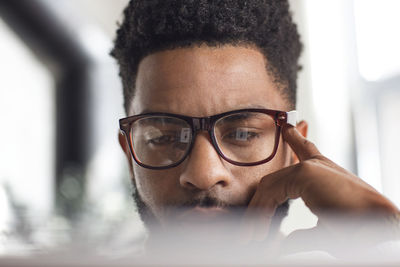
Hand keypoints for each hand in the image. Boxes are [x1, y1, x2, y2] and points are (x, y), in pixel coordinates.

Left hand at [241, 124, 398, 247]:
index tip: (286, 125)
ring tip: (252, 237)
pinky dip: (262, 212)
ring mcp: (309, 166)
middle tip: (250, 228)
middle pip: (275, 178)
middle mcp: (316, 165)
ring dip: (258, 214)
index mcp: (324, 172)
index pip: (305, 149)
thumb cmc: (358, 230)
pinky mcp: (305, 172)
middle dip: (260, 202)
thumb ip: (303, 233)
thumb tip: (285, 241)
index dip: (294, 138)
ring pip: (270, 187)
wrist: (377, 228)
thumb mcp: (324, 229)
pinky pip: (272, 192)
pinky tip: (259, 230)